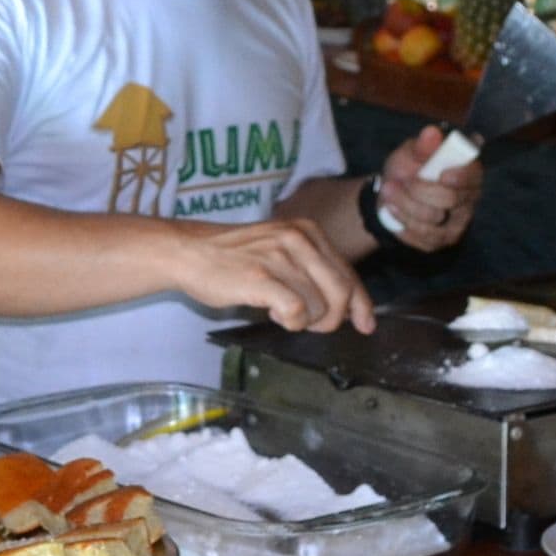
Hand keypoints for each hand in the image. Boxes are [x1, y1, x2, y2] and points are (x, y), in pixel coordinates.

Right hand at [160, 217, 374, 334]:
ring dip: (303, 321)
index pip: (347, 274)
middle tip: (311, 324)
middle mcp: (298, 239)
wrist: (188, 251)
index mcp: (307, 231)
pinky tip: (273, 314)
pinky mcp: (261, 277)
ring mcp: (279, 257)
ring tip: (279, 311)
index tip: (366, 324)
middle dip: (331, 319)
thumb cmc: (233, 256)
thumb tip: (346, 305)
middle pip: (341, 293)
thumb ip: (311, 270)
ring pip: (318, 307)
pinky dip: (290, 322)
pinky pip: (297, 312)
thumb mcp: (280, 249)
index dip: (360, 304)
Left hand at [376, 127, 481, 251]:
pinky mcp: (441, 241)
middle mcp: (468, 199)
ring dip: (404, 204)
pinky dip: (402, 221)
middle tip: (399, 180)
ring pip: (432, 220)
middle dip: (419, 190)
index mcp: (468, 172)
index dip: (461, 177)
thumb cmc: (408, 169)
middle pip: (450, 199)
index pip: (474, 176)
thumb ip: (423, 146)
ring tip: (389, 190)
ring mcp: (457, 223)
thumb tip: (431, 132)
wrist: (392, 194)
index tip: (443, 175)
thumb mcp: (411, 153)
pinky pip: (421, 237)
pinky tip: (391, 209)